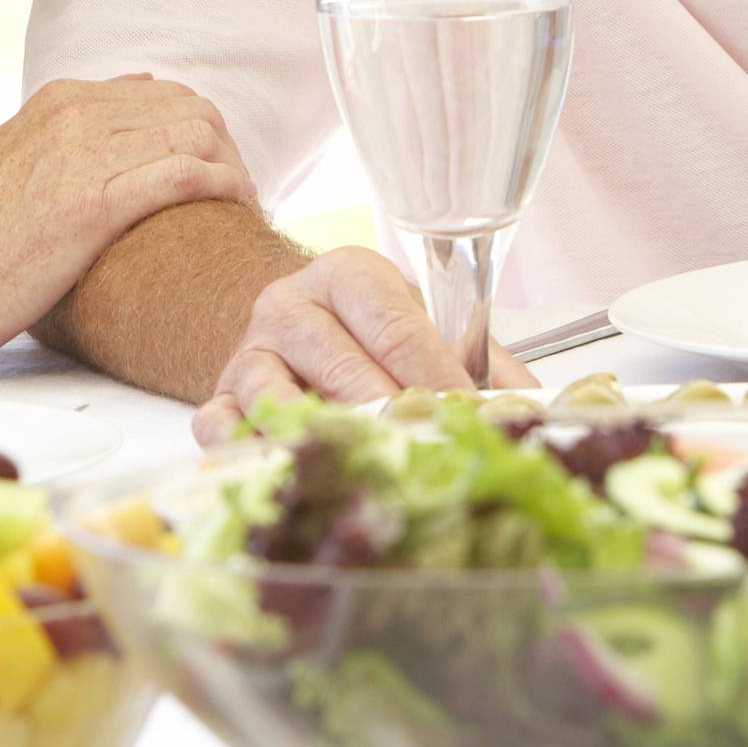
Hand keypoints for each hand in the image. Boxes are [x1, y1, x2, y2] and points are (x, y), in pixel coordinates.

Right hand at [0, 74, 255, 371]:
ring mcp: (82, 153)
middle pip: (189, 107)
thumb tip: (87, 125)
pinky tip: (236, 208)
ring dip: (233, 167)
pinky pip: (184, 172)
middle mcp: (72, 114)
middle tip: (241, 190)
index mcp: (55, 101)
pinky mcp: (90, 201)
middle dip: (227, 146)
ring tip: (244, 205)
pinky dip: (224, 185)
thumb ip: (45, 142)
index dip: (199, 128)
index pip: (160, 92)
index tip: (215, 166)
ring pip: (195, 133)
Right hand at [191, 244, 536, 444]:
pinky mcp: (217, 395)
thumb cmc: (365, 331)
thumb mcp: (422, 326)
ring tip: (357, 466)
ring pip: (274, 393)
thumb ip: (477, 362)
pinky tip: (279, 471)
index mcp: (349, 275)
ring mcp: (248, 351)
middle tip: (423, 455)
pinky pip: (218, 425)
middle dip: (385, 413)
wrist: (291, 326)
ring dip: (317, 435)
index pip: (395, 323)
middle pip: (340, 362)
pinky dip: (245, 452)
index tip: (466, 416)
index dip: (435, 373)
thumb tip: (531, 409)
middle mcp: (291, 304)